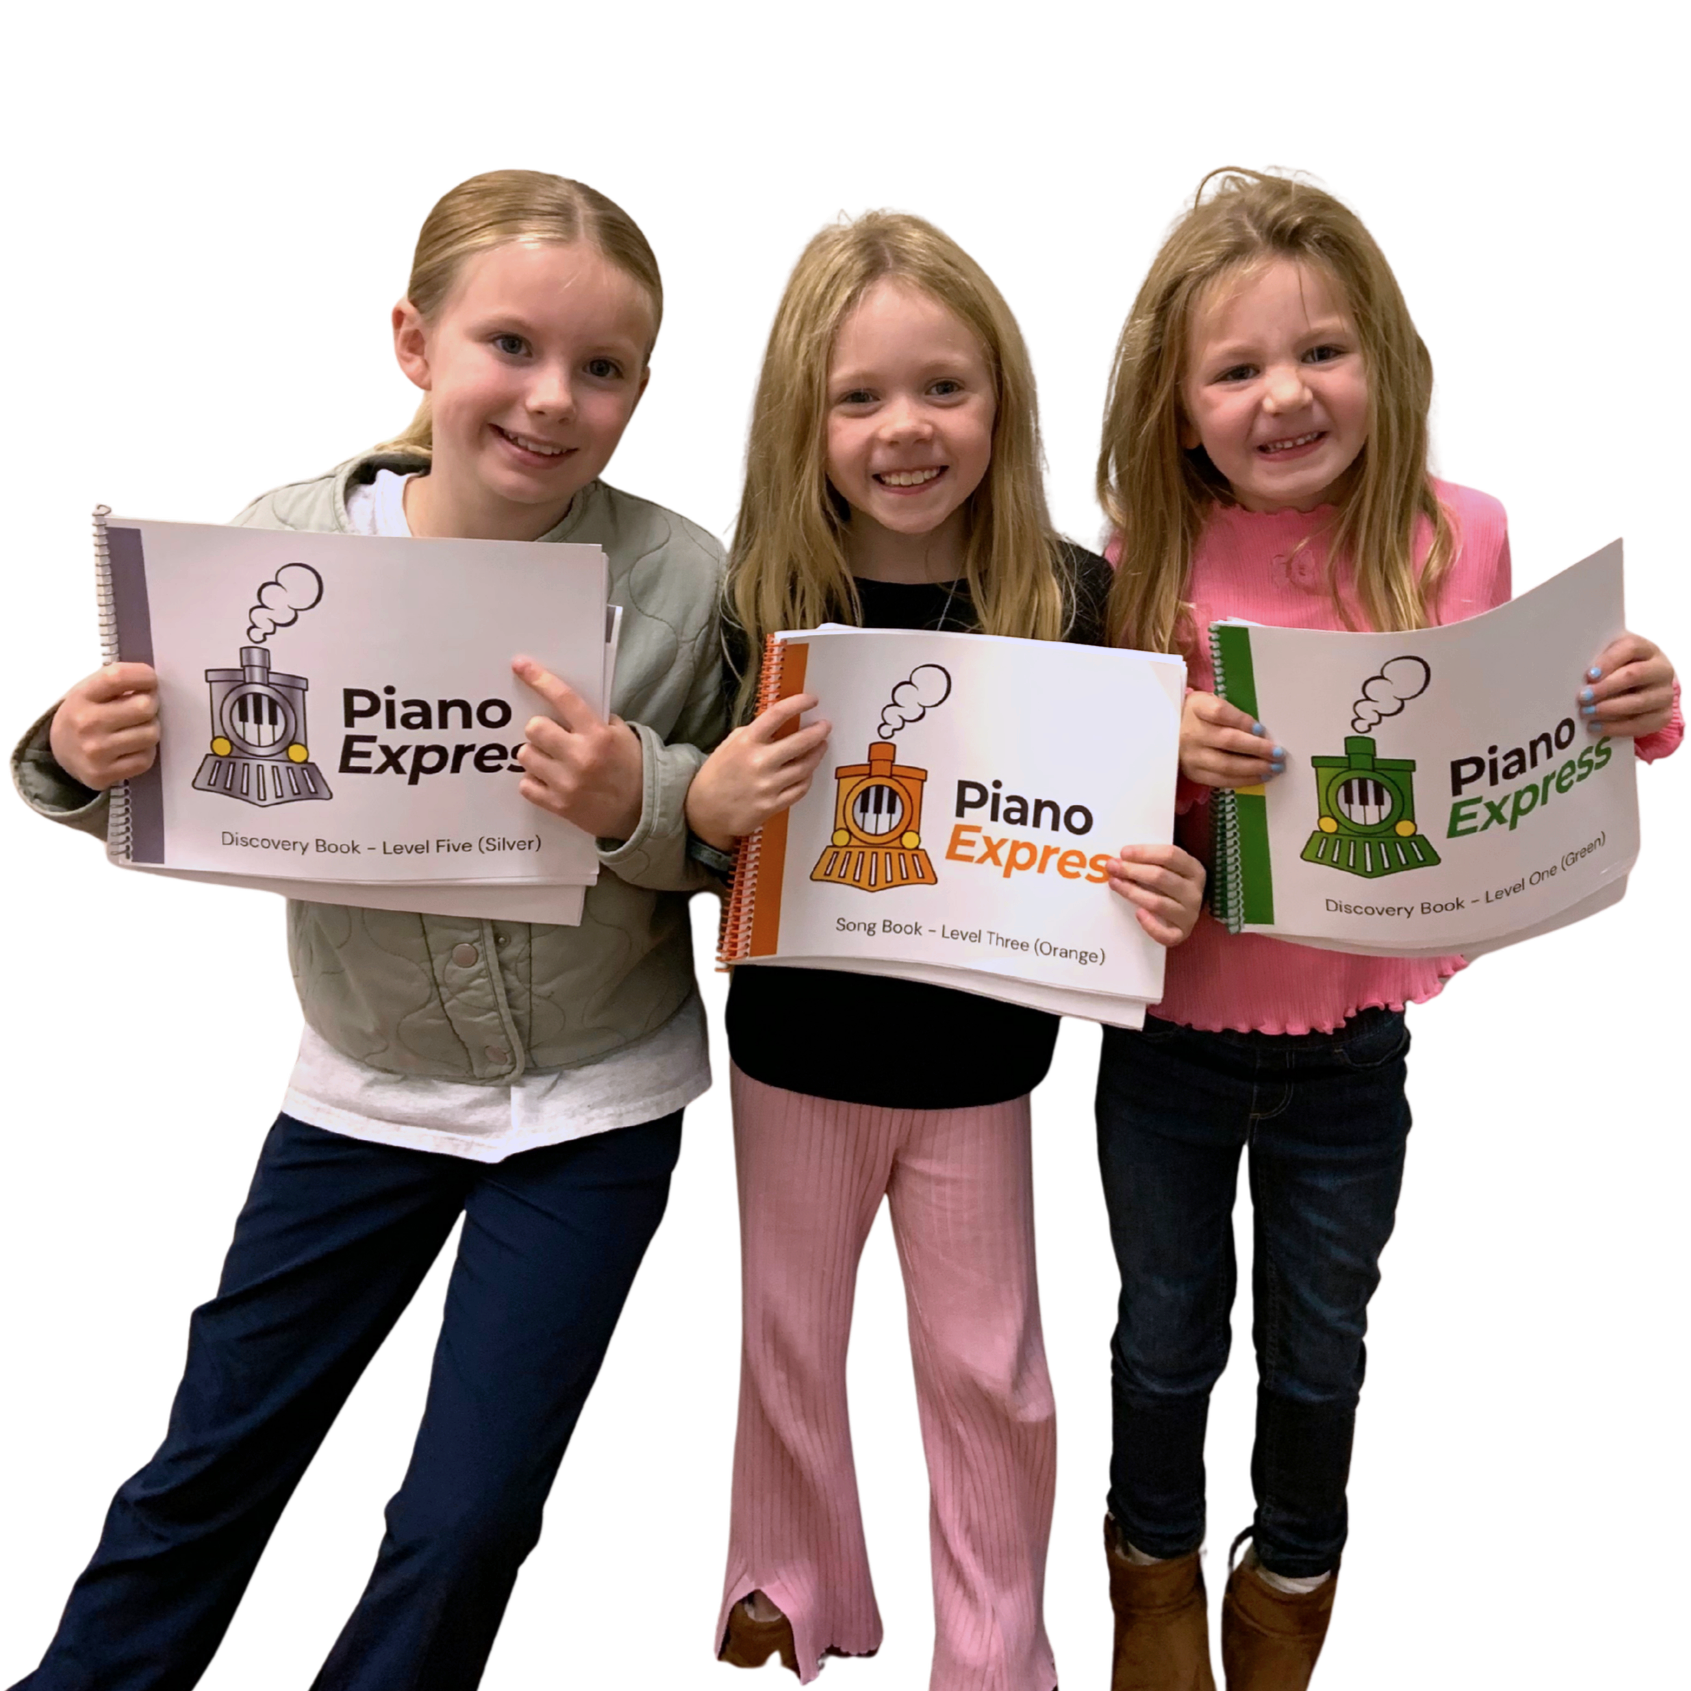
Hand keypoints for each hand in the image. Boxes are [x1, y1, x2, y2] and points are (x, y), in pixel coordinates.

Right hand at [48, 663, 159, 790]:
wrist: (60, 752)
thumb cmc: (86, 713)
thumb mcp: (91, 690)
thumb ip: (118, 680)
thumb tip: (151, 682)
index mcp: (82, 696)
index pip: (118, 677)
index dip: (143, 676)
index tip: (150, 680)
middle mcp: (86, 723)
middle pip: (144, 707)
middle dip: (151, 705)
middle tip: (144, 708)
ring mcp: (95, 751)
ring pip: (151, 734)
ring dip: (150, 729)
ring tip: (137, 728)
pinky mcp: (103, 774)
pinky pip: (145, 759)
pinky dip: (145, 752)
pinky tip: (133, 748)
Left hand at [511, 656, 643, 840]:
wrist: (642, 811)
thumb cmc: (631, 768)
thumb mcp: (622, 735)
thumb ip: (594, 719)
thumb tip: (563, 703)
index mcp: (599, 734)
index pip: (564, 699)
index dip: (539, 679)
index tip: (519, 664)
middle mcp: (581, 757)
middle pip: (534, 728)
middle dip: (539, 729)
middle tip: (550, 737)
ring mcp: (567, 783)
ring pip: (525, 756)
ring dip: (535, 755)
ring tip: (550, 761)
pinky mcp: (558, 806)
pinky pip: (525, 785)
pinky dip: (534, 781)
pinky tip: (549, 781)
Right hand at [684, 693, 830, 851]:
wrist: (704, 811)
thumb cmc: (718, 773)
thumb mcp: (730, 745)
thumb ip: (754, 733)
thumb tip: (782, 722)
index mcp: (746, 741)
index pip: (777, 715)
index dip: (798, 704)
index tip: (812, 699)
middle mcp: (759, 762)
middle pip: (800, 742)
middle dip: (818, 732)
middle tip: (826, 726)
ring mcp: (767, 786)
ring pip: (805, 767)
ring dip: (817, 754)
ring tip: (821, 746)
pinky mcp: (772, 805)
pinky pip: (800, 789)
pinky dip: (807, 778)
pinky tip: (808, 771)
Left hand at [1105, 842, 1207, 946]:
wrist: (1187, 910)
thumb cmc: (1173, 883)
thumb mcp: (1170, 868)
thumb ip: (1151, 861)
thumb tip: (1119, 859)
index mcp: (1194, 869)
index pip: (1170, 856)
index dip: (1145, 852)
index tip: (1123, 852)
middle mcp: (1194, 892)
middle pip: (1161, 877)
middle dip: (1132, 870)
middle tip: (1112, 867)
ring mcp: (1189, 914)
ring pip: (1158, 903)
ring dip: (1132, 892)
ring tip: (1114, 883)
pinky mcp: (1182, 934)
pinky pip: (1166, 934)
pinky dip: (1150, 925)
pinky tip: (1138, 913)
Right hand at [1180, 692, 1285, 788]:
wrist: (1170, 733)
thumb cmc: (1200, 716)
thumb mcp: (1210, 704)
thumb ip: (1232, 714)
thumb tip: (1262, 734)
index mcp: (1197, 708)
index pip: (1220, 713)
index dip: (1242, 721)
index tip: (1261, 729)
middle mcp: (1191, 733)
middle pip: (1228, 741)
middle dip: (1258, 748)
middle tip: (1278, 753)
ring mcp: (1191, 756)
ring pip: (1226, 765)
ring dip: (1254, 768)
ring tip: (1274, 768)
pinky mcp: (1193, 773)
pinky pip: (1221, 780)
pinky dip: (1244, 780)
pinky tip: (1260, 777)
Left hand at [1578, 634, 1680, 740]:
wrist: (1643, 689)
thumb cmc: (1616, 669)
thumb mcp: (1608, 657)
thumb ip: (1596, 658)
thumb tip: (1571, 670)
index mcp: (1646, 648)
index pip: (1631, 648)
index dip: (1609, 661)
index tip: (1589, 675)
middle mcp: (1662, 669)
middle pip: (1635, 675)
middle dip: (1606, 687)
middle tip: (1582, 697)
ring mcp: (1665, 693)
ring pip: (1639, 702)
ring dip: (1610, 709)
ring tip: (1586, 713)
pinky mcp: (1664, 716)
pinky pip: (1642, 724)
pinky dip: (1617, 727)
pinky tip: (1596, 727)